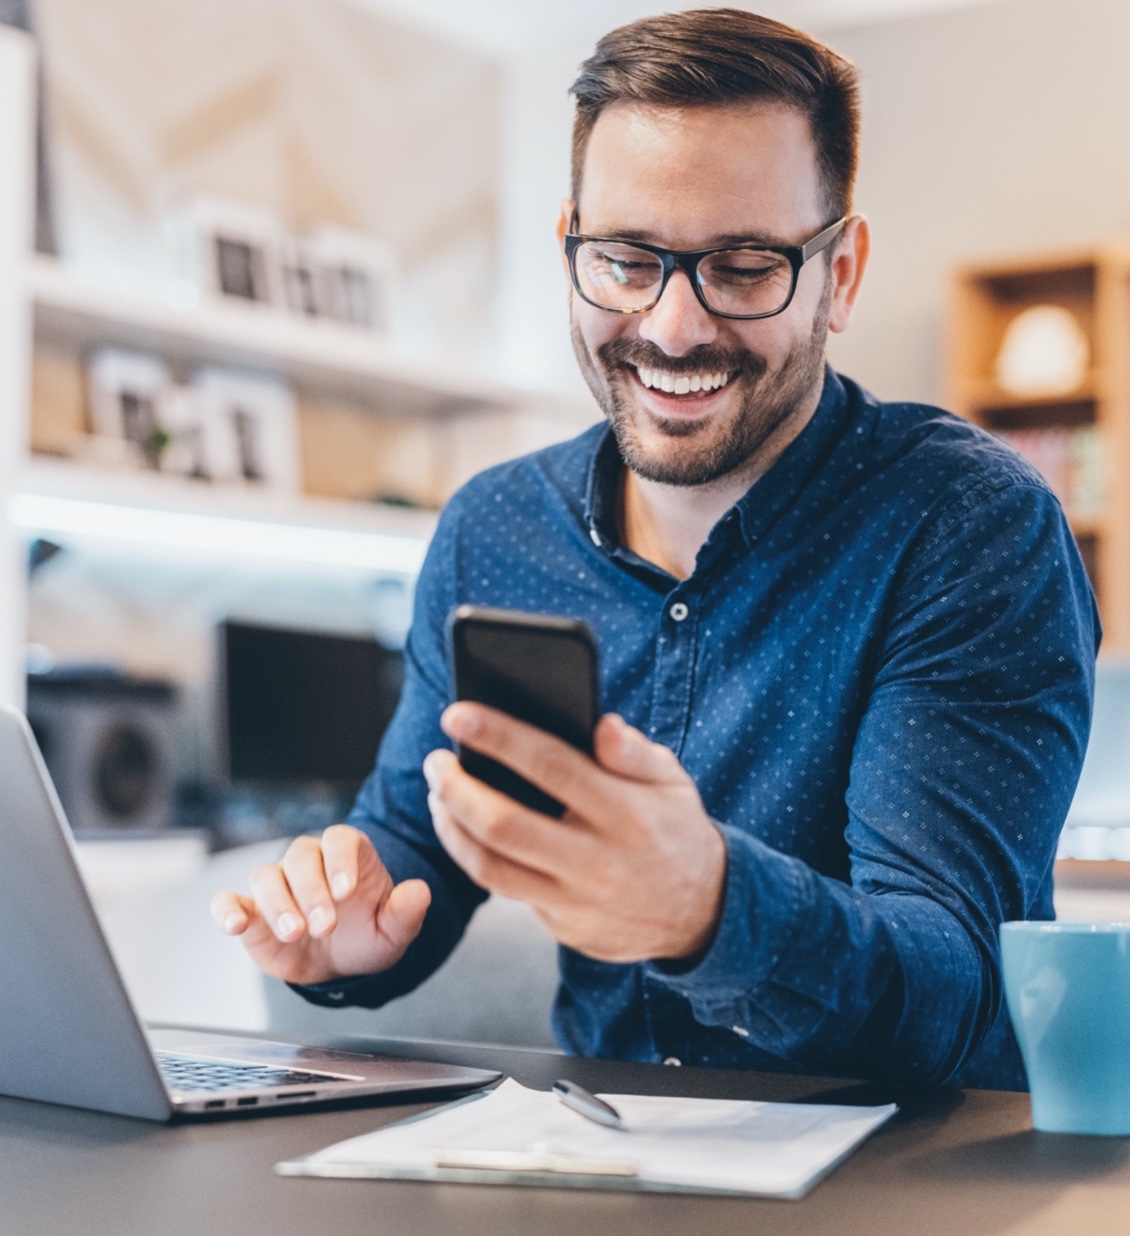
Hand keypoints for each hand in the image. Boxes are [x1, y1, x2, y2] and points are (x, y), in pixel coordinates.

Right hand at [209, 824, 430, 985]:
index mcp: (347, 854)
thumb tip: (420, 892)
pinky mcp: (250, 910)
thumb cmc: (367, 934)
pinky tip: (235, 924)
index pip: (340, 840)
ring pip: (266, 876)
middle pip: (301, 858)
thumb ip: (406, 911)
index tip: (347, 891)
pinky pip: (229, 900)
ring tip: (294, 932)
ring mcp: (278, 884)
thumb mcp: (394, 930)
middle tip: (324, 926)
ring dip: (277, 904)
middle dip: (312, 891)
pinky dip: (227, 909)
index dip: (341, 861)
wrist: (341, 963)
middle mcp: (309, 861)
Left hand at [424, 706, 725, 963]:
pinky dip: (475, 857)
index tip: (458, 714)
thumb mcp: (672, 781)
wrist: (701, 913)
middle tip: (435, 761)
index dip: (500, 737)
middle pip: (505, 824)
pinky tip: (462, 828)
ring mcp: (578, 900)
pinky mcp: (563, 927)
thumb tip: (602, 725)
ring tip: (438, 795)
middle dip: (457, 788)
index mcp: (628, 813)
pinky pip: (507, 891)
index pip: (552, 766)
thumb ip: (635, 752)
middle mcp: (599, 860)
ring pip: (491, 867)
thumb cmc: (674, 829)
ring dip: (451, 828)